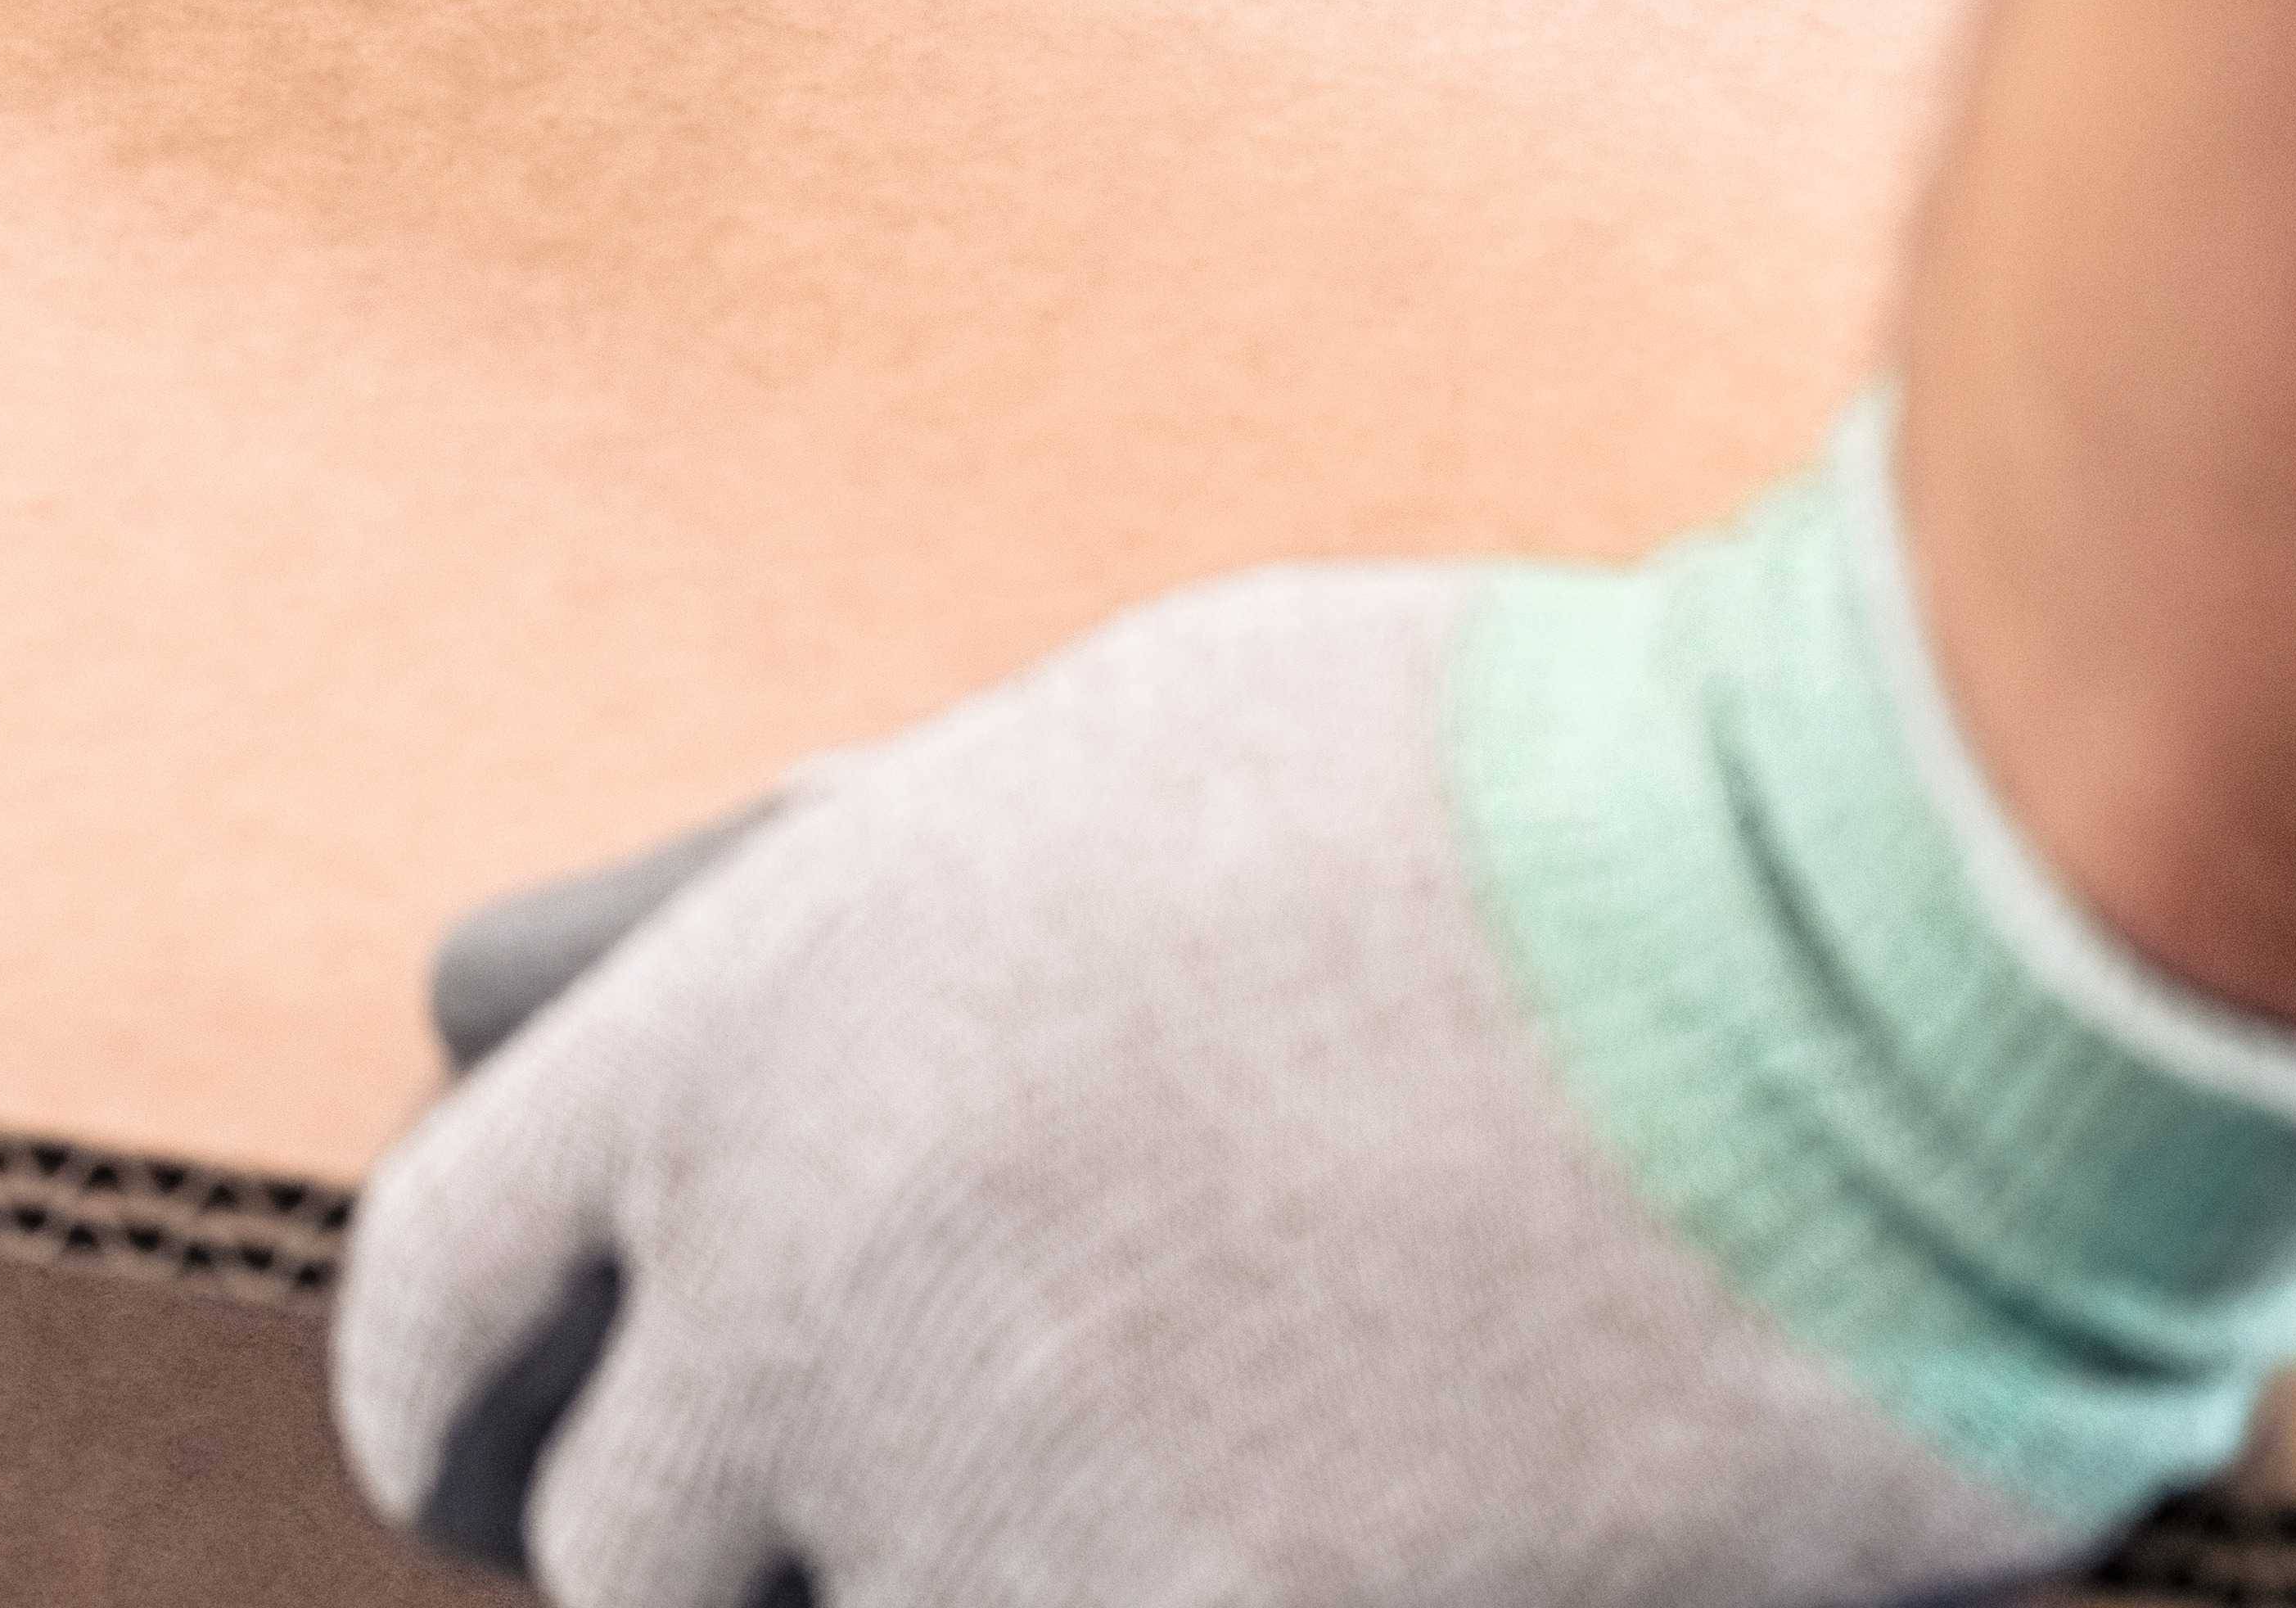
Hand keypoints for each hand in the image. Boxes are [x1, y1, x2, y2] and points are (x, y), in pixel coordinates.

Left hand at [334, 430, 2295, 1607]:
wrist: (1861, 968)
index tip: (503, 1457)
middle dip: (710, 1537)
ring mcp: (997, 1511)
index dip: (457, 1403)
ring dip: (935, 1584)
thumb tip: (548, 987)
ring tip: (1112, 1493)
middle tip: (844, 1513)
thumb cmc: (1491, 809)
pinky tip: (1280, 1546)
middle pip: (615, 1544)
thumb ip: (811, 909)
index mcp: (738, 1045)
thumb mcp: (1063, 769)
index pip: (434, 1301)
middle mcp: (806, 1294)